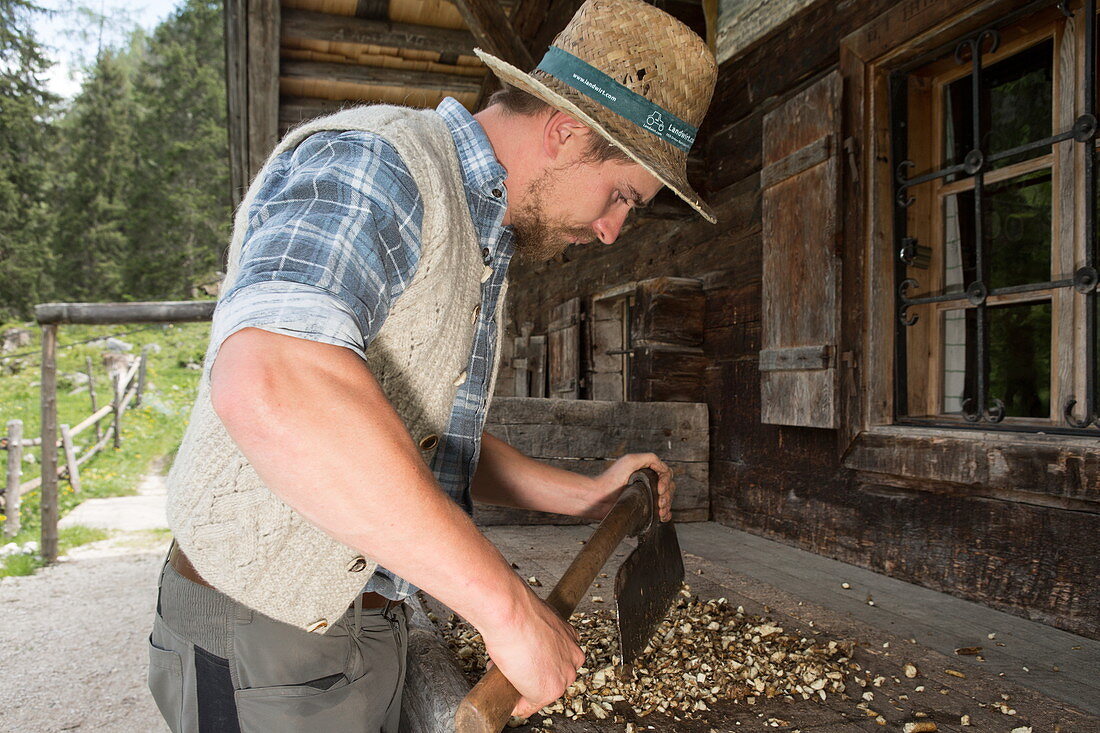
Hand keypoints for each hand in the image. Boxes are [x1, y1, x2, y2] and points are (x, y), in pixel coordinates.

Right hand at [479, 588, 585, 717]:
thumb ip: (535, 632)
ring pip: (541, 691)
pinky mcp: (549, 691)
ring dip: (521, 688)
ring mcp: (563, 675)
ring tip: (504, 676)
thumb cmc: (517, 610)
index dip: (535, 659)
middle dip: (529, 674)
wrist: (512, 612)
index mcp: (570, 637)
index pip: (556, 657)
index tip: (522, 658)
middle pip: (551, 675)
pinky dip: (515, 705)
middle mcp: (572, 657)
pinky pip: (529, 706)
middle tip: (511, 667)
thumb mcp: (533, 617)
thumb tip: (521, 640)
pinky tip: (505, 696)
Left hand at [597, 453, 674, 521]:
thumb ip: (650, 458)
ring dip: (667, 505)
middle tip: (659, 502)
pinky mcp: (643, 508)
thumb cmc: (610, 480)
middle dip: (667, 495)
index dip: (666, 482)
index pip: (666, 474)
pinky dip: (666, 514)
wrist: (598, 499)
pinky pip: (661, 511)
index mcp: (646, 471)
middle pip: (670, 487)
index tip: (660, 489)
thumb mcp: (630, 461)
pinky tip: (662, 516)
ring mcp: (646, 495)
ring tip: (659, 511)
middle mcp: (647, 482)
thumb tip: (664, 468)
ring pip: (667, 499)